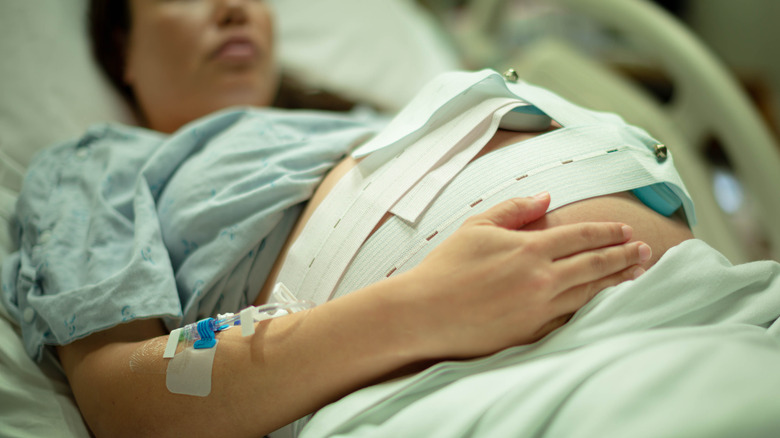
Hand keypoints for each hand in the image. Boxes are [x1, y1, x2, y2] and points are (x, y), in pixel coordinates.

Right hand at [403, 192, 650, 358]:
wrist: (425, 312)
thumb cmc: (447, 266)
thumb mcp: (478, 226)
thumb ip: (515, 209)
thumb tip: (547, 198)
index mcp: (529, 248)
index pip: (581, 236)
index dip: (607, 232)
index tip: (625, 231)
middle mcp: (542, 278)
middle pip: (595, 264)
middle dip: (623, 255)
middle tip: (645, 251)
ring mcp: (539, 308)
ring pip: (590, 292)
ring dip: (616, 281)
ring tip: (636, 274)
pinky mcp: (532, 332)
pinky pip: (571, 317)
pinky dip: (591, 308)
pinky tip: (603, 302)